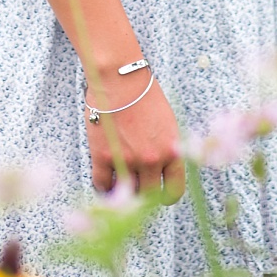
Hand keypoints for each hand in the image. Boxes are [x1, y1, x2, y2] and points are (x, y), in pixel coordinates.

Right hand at [86, 72, 185, 199]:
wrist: (121, 80)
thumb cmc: (146, 95)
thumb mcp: (168, 123)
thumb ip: (167, 148)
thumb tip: (164, 169)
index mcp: (172, 151)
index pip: (174, 190)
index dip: (166, 196)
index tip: (160, 196)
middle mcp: (151, 160)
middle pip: (148, 195)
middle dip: (143, 194)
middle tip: (137, 189)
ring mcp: (127, 161)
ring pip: (125, 193)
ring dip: (123, 192)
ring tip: (120, 187)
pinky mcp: (103, 158)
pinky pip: (102, 185)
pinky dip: (103, 187)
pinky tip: (105, 182)